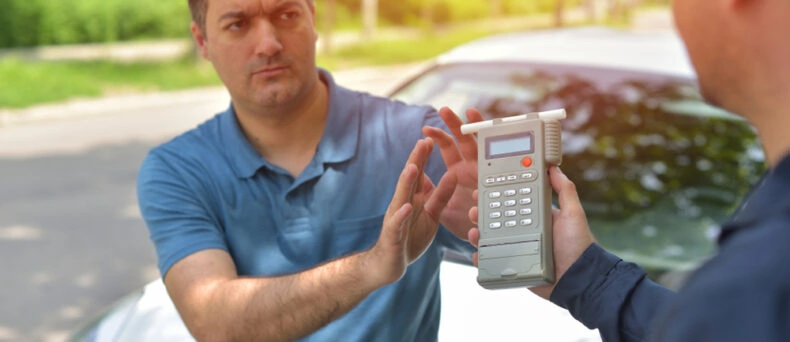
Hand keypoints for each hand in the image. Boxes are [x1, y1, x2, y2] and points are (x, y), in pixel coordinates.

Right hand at [367, 138, 457, 285]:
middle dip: (416, 161)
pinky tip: (406, 207)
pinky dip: (402, 215)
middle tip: (423, 142)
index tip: (431, 138)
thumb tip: (451, 175)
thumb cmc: (409, 237)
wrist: (388, 264)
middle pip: (410, 180)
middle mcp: (403, 204)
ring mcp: (396, 218)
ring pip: (401, 197)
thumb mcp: (431, 215)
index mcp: (413, 198)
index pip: (418, 174)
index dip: (424, 157)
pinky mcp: (393, 235)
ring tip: (413, 167)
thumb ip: (440, 197)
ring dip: (406, 182)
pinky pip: (397, 224)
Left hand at [422, 107, 484, 239]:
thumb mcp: (439, 204)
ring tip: (471, 113)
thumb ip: (427, 189)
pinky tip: (479, 144)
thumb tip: (414, 172)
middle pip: (465, 139)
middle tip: (444, 109)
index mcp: (459, 170)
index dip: (438, 136)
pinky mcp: (495, 185)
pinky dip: (488, 154)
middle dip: (456, 123)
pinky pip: (494, 167)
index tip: (425, 128)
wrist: (476, 240)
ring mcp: (486, 174)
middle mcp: (473, 168)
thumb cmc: (460, 221)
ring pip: (482, 146)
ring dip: (477, 128)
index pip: (448, 146)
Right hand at [467, 166, 595, 299]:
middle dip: (482, 213)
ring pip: (491, 239)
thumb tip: (554, 167)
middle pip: (497, 219)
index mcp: (536, 216)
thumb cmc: (579, 246)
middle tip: (474, 210)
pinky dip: (482, 259)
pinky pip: (493, 261)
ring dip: (478, 234)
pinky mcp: (515, 266)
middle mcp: (525, 230)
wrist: (579, 279)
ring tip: (474, 232)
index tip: (483, 188)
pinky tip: (477, 255)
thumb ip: (565, 190)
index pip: (512, 200)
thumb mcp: (574, 214)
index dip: (496, 194)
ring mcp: (518, 248)